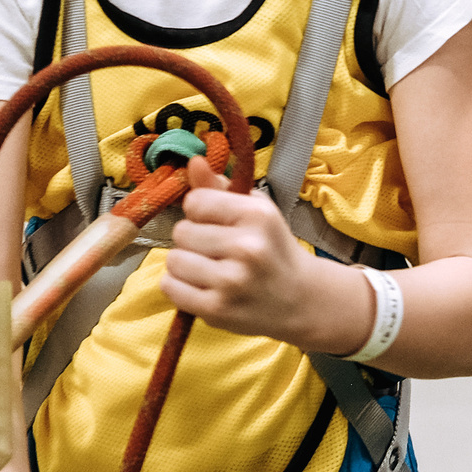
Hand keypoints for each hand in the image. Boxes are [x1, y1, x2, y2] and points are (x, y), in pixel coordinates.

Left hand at [162, 158, 368, 351]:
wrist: (301, 300)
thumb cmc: (274, 249)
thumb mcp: (258, 211)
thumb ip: (221, 187)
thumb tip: (193, 161)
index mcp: (257, 215)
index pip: (195, 202)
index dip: (200, 211)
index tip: (216, 222)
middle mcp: (246, 247)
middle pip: (181, 232)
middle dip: (193, 239)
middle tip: (217, 250)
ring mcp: (231, 281)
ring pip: (173, 260)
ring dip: (185, 264)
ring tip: (210, 269)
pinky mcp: (217, 310)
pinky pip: (170, 287)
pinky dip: (179, 287)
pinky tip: (202, 286)